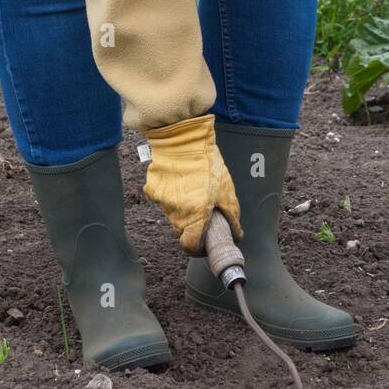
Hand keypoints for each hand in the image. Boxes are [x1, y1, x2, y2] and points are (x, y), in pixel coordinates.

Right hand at [142, 114, 242, 255]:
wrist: (181, 139)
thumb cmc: (206, 163)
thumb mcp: (226, 189)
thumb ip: (231, 215)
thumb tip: (236, 233)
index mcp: (195, 216)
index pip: (190, 247)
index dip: (197, 248)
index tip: (204, 243)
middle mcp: (176, 213)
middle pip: (182, 231)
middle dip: (193, 226)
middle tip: (204, 211)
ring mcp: (162, 202)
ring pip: (174, 216)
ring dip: (184, 211)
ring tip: (194, 192)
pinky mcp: (153, 190)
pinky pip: (165, 200)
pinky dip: (173, 196)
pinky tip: (182, 182)